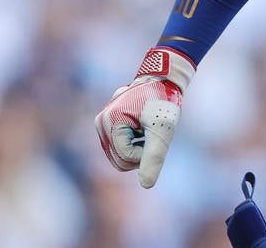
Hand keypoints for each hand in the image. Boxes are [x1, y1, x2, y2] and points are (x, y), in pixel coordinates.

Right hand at [94, 46, 195, 187]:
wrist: (163, 79)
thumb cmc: (164, 102)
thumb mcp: (163, 131)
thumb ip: (154, 157)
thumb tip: (146, 185)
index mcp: (109, 122)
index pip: (127, 158)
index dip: (147, 151)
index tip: (156, 131)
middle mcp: (100, 123)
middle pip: (119, 161)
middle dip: (141, 152)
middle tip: (153, 132)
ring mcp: (101, 124)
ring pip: (119, 156)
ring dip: (138, 148)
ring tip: (148, 128)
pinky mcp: (107, 125)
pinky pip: (119, 148)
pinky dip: (135, 143)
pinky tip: (142, 127)